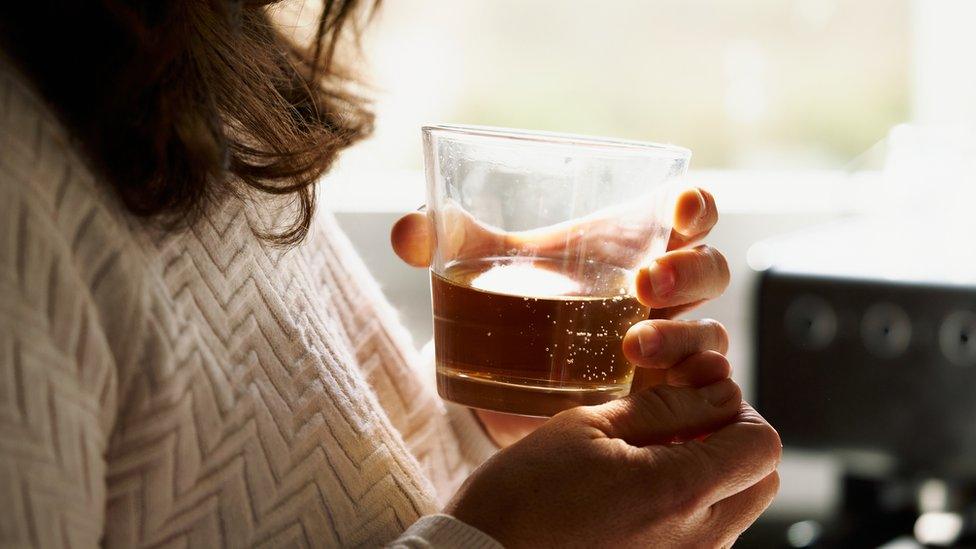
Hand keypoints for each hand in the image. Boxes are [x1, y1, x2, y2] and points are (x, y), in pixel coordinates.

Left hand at [391, 188, 730, 443]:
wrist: (501, 383)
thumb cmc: (509, 305)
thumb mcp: (478, 270)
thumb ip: (442, 241)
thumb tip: (406, 233)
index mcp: (631, 246)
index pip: (687, 213)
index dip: (696, 204)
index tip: (680, 206)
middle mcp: (661, 295)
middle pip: (708, 269)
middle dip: (688, 271)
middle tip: (643, 284)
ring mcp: (668, 346)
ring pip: (709, 333)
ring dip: (683, 336)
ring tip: (633, 347)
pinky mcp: (661, 399)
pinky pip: (705, 393)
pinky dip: (702, 391)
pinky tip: (678, 396)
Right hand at [446, 376, 781, 547]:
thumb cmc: (525, 493)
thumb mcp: (588, 426)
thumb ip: (664, 407)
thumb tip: (719, 390)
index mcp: (681, 491)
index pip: (763, 444)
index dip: (736, 408)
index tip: (694, 397)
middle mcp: (698, 539)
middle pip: (760, 480)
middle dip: (733, 440)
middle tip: (678, 423)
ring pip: (736, 508)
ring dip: (711, 472)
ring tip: (649, 455)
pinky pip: (706, 534)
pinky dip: (690, 504)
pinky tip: (636, 489)